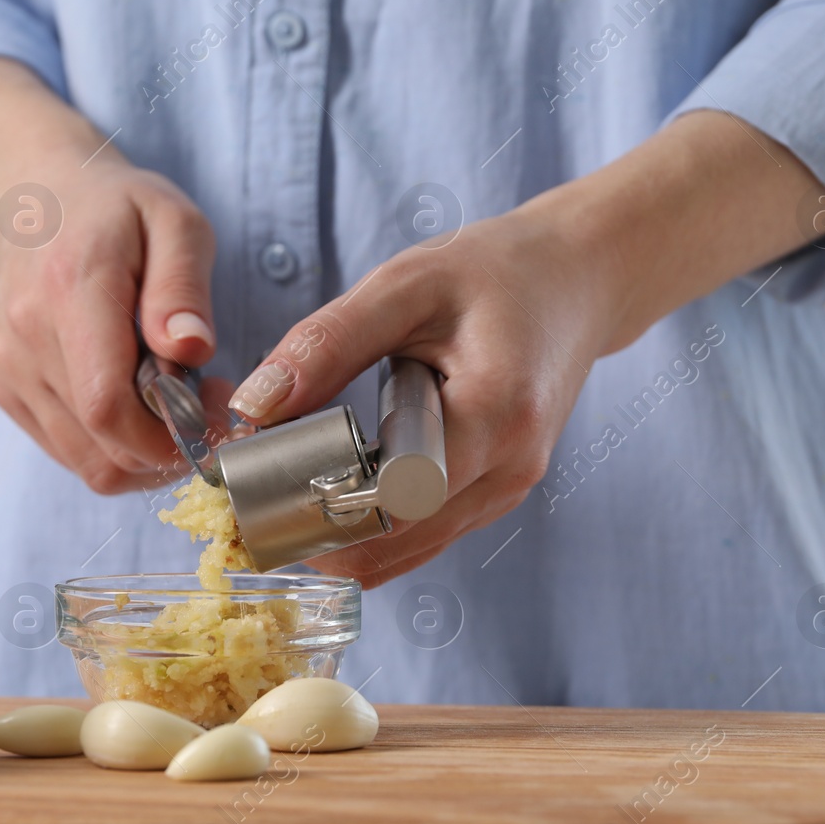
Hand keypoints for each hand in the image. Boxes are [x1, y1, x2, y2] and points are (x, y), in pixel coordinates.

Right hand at [0, 58, 226, 492]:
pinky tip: (138, 403)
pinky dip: (113, 447)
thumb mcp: (174, 221)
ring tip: (175, 403)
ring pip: (87, 463)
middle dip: (168, 448)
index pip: (107, 403)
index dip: (169, 435)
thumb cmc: (117, 210)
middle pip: (102, 446)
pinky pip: (69, 452)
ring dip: (143, 454)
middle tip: (207, 405)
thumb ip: (183, 286)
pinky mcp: (7, 389)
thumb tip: (191, 349)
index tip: (214, 412)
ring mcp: (11, 369)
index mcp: (71, 289)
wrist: (34, 202)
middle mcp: (28, 337)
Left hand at [228, 215, 610, 585]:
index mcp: (494, 416)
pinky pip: (419, 537)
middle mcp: (508, 471)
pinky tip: (324, 494)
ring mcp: (505, 493)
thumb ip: (327, 343)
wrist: (578, 280)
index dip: (319, 504)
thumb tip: (253, 408)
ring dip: (336, 536)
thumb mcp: (405, 285)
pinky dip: (367, 528)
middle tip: (245, 502)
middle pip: (392, 540)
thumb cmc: (495, 271)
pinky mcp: (493, 496)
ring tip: (274, 495)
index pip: (393, 499)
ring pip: (403, 552)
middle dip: (312, 530)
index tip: (255, 486)